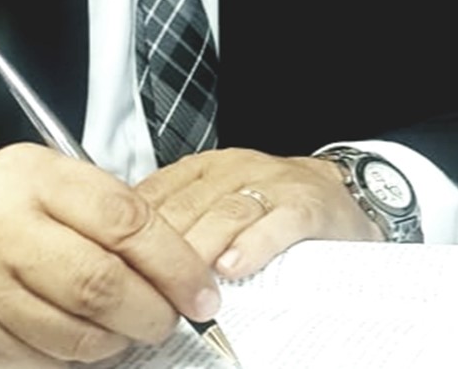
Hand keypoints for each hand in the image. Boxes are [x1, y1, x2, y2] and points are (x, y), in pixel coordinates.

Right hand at [0, 143, 220, 368]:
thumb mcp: (41, 178)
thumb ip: (101, 207)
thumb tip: (176, 256)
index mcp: (31, 177)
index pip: (121, 218)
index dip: (173, 260)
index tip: (200, 288)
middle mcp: (4, 229)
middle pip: (102, 284)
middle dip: (153, 311)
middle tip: (172, 317)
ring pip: (78, 334)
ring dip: (121, 341)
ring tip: (132, 328)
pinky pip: (48, 362)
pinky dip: (81, 360)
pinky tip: (89, 342)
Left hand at [135, 148, 382, 281]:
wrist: (339, 193)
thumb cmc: (270, 205)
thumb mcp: (218, 202)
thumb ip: (180, 222)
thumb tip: (128, 261)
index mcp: (203, 170)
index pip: (157, 194)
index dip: (133, 233)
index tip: (117, 266)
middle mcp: (232, 170)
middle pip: (186, 206)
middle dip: (162, 249)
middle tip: (145, 288)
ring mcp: (270, 184)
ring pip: (225, 212)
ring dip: (201, 249)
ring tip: (184, 285)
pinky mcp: (306, 204)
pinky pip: (277, 222)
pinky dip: (254, 244)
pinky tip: (234, 267)